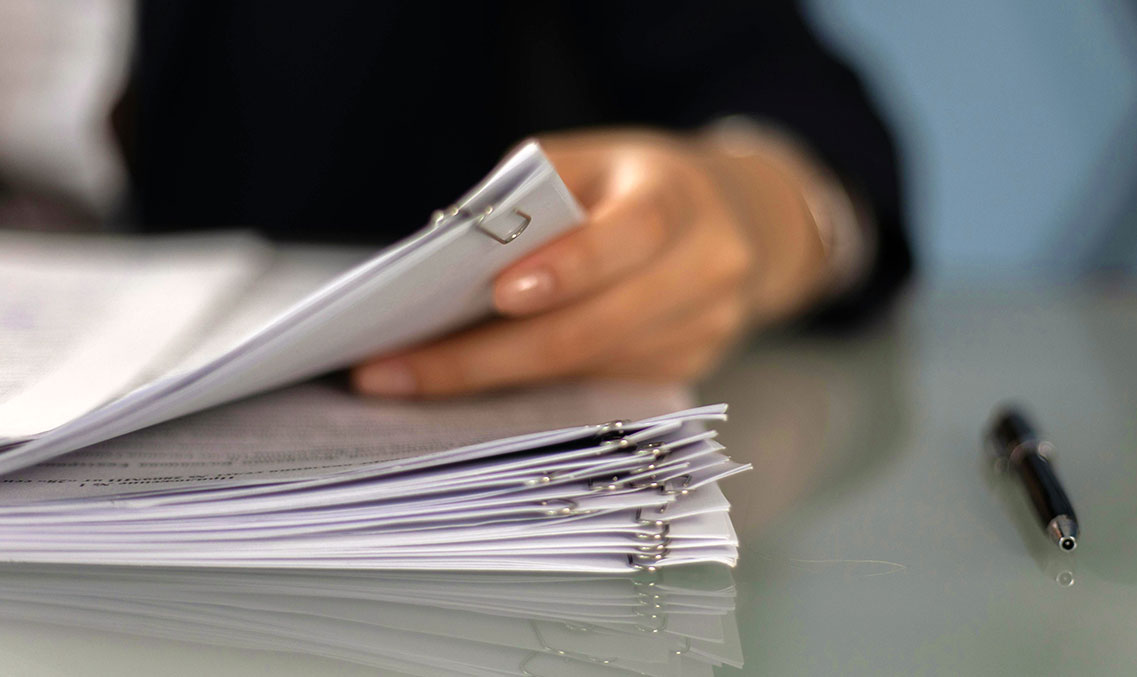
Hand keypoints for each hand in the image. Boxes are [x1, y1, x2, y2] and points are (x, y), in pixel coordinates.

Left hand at [352, 129, 827, 396]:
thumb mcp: (590, 162)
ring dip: (491, 380)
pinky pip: (595, 387)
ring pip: (585, 370)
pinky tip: (469, 382)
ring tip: (407, 380)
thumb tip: (444, 260)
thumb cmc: (636, 184)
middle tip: (395, 372)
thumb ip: (528, 199)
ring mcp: (703, 330)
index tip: (493, 294)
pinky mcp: (686, 369)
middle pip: (593, 329)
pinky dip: (528, 387)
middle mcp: (706, 269)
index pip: (629, 236)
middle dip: (485, 358)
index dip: (566, 269)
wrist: (741, 221)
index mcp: (678, 198)